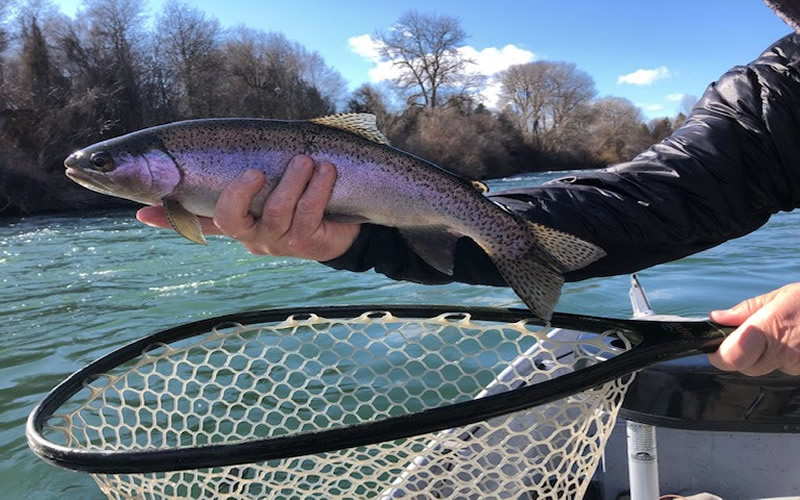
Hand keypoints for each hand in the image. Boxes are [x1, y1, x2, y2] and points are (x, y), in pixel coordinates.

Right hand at [137, 155, 360, 260]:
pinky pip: (309, 212)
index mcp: (237, 221)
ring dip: (294, 179)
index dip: (168, 217)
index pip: (195, 219)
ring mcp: (279, 241)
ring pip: (278, 210)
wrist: (344, 227)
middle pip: (231, 219)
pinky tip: (326, 170)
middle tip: (257, 169)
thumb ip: (242, 178)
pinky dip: (319, 187)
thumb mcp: (269, 188)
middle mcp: (251, 235)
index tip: (142, 208)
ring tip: (307, 160)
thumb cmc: (301, 201)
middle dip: (242, 191)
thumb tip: (208, 162)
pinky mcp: (308, 243)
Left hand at [708, 283, 799, 375]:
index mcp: (770, 328)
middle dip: (743, 354)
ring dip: (766, 357)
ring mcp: (797, 365)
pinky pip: (786, 370)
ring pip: (767, 370)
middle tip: (755, 336)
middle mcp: (784, 351)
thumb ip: (746, 310)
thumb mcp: (781, 296)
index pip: (732, 356)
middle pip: (746, 367)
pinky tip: (793, 343)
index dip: (718, 356)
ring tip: (781, 335)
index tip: (714, 350)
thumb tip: (718, 317)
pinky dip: (784, 360)